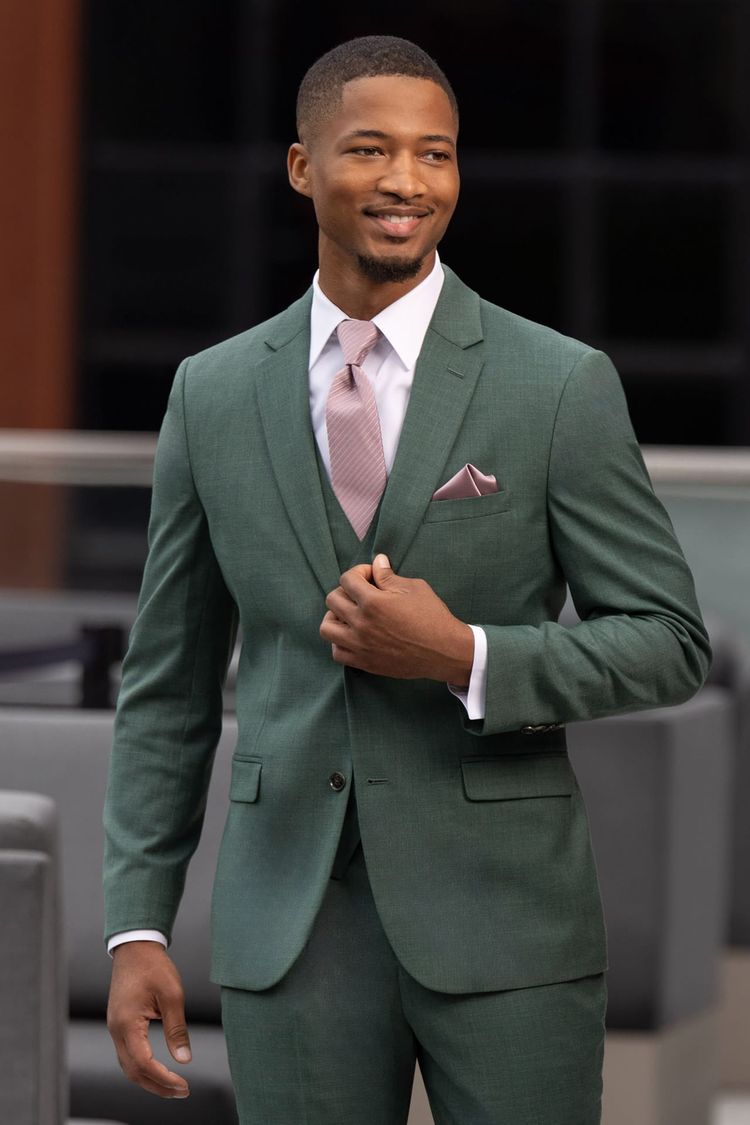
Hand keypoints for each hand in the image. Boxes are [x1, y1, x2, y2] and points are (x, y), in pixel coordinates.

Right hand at [107, 940, 190, 1098]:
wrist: (135, 947)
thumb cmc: (153, 966)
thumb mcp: (172, 995)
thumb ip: (177, 1029)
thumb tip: (184, 1060)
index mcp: (127, 1024)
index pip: (143, 1064)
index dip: (163, 1079)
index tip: (183, 1085)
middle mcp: (116, 1030)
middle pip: (132, 1071)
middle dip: (156, 1086)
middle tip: (181, 1092)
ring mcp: (115, 1028)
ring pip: (128, 1065)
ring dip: (149, 1079)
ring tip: (172, 1085)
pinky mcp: (119, 1024)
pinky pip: (127, 1054)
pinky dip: (142, 1067)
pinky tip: (157, 1069)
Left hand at [320, 554, 473, 683]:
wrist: (444, 651)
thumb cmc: (432, 617)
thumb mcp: (414, 588)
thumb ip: (389, 576)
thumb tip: (377, 561)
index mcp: (373, 602)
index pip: (347, 579)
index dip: (359, 571)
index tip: (371, 575)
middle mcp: (361, 624)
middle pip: (332, 600)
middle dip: (346, 591)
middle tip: (362, 593)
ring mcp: (360, 645)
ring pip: (326, 627)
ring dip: (335, 616)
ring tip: (351, 614)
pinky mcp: (364, 662)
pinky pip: (336, 652)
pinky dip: (340, 642)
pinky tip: (354, 635)